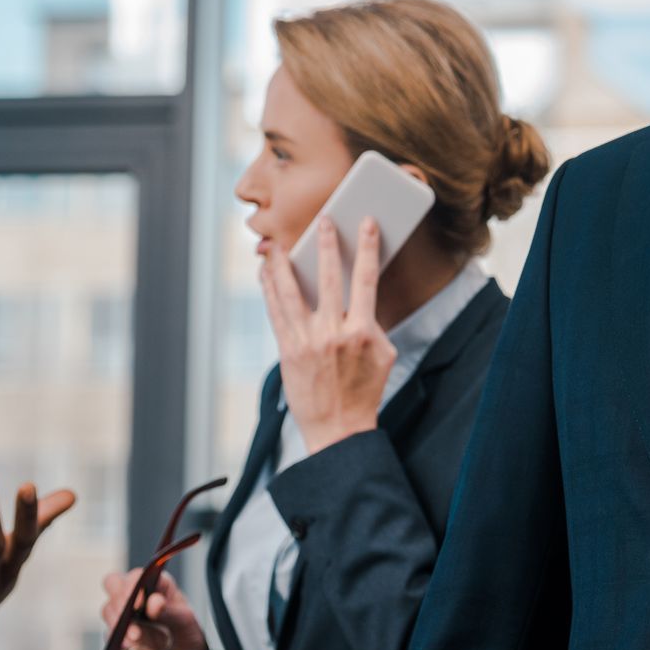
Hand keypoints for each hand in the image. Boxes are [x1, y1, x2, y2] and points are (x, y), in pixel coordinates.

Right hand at [100, 570, 219, 649]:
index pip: (139, 575)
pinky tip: (132, 649)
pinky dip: (117, 641)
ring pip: (108, 609)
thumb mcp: (187, 626)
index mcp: (159, 588)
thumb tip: (154, 601)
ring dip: (117, 623)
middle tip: (127, 615)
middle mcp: (139, 599)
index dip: (133, 585)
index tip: (137, 602)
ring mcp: (126, 619)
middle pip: (113, 584)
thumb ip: (171, 613)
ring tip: (136, 638)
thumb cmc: (189, 644)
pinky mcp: (118, 640)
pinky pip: (108, 636)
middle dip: (118, 599)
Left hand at [259, 216, 394, 453]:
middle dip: (326, 244)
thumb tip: (359, 298)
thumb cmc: (365, 392)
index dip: (367, 247)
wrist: (338, 429)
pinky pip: (275, 311)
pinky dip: (269, 288)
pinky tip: (266, 272)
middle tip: (324, 219)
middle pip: (329, 277)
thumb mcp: (383, 355)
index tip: (366, 223)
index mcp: (362, 331)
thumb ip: (373, 324)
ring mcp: (306, 341)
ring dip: (285, 263)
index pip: (366, 279)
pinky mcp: (287, 350)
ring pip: (292, 292)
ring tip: (278, 242)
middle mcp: (333, 333)